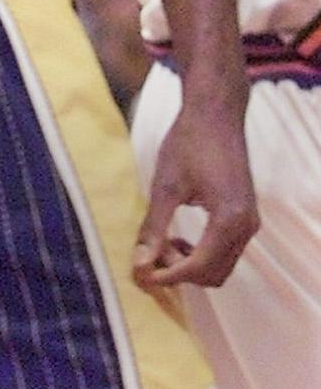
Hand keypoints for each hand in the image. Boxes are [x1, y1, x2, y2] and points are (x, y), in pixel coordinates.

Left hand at [132, 93, 257, 290]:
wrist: (215, 112)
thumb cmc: (189, 142)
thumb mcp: (165, 186)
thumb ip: (154, 228)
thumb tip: (139, 264)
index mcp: (229, 220)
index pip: (199, 268)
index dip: (168, 276)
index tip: (141, 274)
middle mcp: (246, 226)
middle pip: (213, 274)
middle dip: (179, 272)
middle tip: (150, 254)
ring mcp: (249, 222)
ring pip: (220, 266)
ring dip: (189, 264)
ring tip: (162, 243)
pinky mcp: (245, 215)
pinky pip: (225, 251)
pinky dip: (201, 254)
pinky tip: (178, 237)